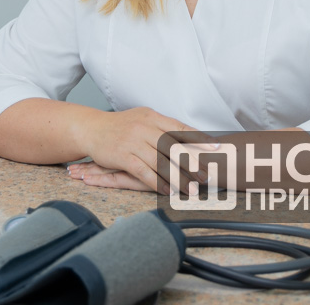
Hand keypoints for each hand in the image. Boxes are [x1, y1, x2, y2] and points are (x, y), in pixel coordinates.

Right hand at [66, 107, 216, 193]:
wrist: (92, 128)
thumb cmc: (121, 126)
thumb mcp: (143, 118)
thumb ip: (163, 127)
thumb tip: (188, 136)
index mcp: (153, 117)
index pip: (181, 128)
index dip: (200, 139)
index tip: (217, 148)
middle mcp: (145, 127)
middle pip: (174, 147)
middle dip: (193, 163)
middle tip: (208, 175)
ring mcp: (134, 141)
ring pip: (161, 162)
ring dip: (178, 178)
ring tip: (192, 190)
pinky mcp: (123, 156)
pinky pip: (144, 172)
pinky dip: (157, 183)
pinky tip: (167, 192)